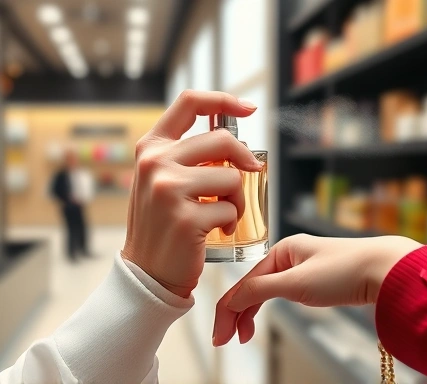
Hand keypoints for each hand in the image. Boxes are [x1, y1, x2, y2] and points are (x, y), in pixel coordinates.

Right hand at [122, 90, 262, 297]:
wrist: (147, 272)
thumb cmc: (163, 224)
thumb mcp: (163, 180)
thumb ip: (189, 157)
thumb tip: (237, 145)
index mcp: (151, 147)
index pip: (189, 103)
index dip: (223, 100)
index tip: (247, 108)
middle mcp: (155, 162)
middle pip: (222, 140)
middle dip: (244, 160)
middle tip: (250, 173)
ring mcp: (168, 189)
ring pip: (231, 177)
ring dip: (237, 198)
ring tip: (222, 214)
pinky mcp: (186, 218)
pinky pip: (230, 208)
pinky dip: (230, 220)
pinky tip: (216, 230)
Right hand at [213, 234, 420, 345]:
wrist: (385, 269)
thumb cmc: (345, 269)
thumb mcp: (297, 282)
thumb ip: (260, 290)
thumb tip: (231, 300)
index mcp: (281, 251)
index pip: (245, 282)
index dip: (228, 309)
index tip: (220, 335)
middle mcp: (288, 257)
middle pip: (252, 286)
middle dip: (236, 313)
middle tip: (226, 339)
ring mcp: (300, 268)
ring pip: (265, 291)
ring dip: (250, 312)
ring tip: (243, 336)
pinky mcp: (313, 280)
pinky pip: (281, 293)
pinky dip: (268, 307)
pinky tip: (262, 318)